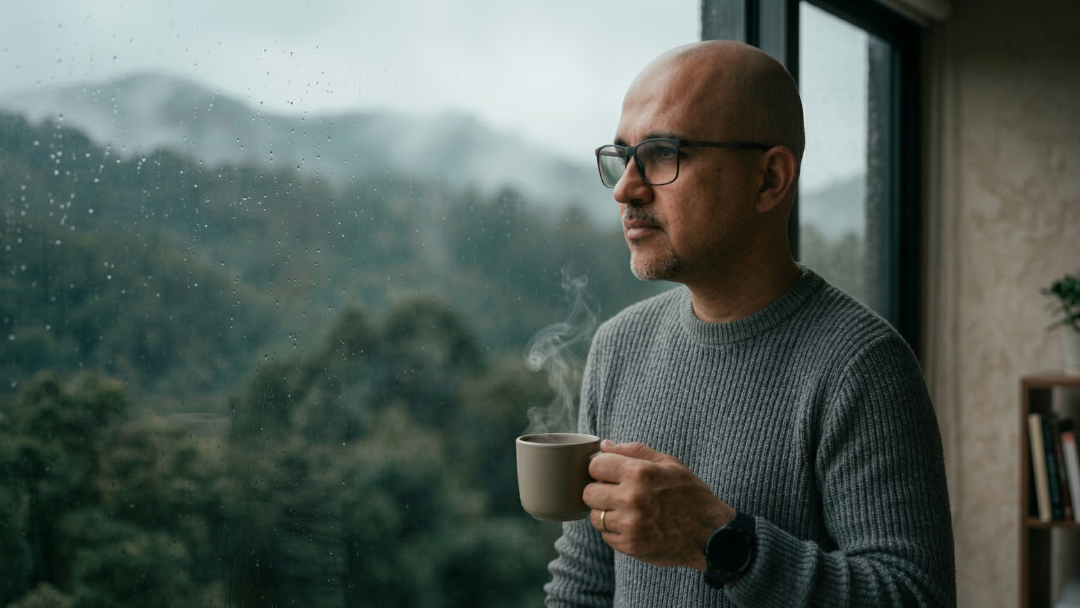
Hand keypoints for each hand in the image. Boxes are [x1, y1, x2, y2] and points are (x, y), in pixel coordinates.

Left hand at [584, 440, 734, 570]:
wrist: (710, 534)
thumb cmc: (690, 494)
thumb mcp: (668, 463)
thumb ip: (633, 451)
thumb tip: (604, 445)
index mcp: (639, 473)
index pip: (595, 466)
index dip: (600, 468)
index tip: (609, 473)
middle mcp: (631, 498)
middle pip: (588, 492)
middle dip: (599, 491)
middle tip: (616, 493)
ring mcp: (629, 525)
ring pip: (594, 517)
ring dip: (605, 513)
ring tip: (625, 511)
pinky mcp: (630, 546)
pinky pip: (606, 536)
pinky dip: (615, 531)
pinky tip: (633, 525)